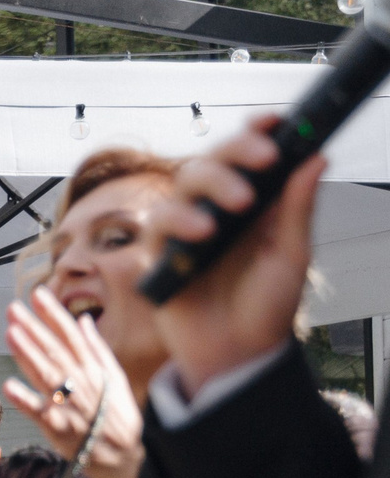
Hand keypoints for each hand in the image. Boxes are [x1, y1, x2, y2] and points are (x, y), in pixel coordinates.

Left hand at [4, 285, 142, 477]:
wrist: (126, 455)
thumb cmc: (117, 415)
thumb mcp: (114, 376)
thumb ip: (96, 347)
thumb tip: (83, 320)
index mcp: (93, 368)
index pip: (71, 335)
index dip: (54, 314)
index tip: (38, 294)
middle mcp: (81, 382)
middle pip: (54, 350)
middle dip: (34, 328)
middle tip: (13, 309)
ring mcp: (70, 405)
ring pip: (47, 375)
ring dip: (28, 354)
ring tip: (10, 334)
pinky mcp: (60, 428)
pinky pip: (41, 413)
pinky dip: (26, 400)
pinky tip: (9, 386)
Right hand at [155, 113, 322, 397]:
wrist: (236, 356)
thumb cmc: (265, 308)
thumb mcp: (292, 256)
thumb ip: (298, 208)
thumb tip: (317, 156)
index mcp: (257, 201)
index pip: (252, 152)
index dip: (258, 130)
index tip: (273, 121)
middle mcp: (220, 208)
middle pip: (216, 157)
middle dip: (238, 151)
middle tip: (263, 159)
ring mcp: (189, 227)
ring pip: (186, 181)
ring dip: (214, 184)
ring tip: (239, 204)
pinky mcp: (163, 251)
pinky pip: (160, 222)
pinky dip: (180, 220)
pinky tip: (202, 233)